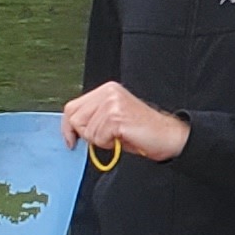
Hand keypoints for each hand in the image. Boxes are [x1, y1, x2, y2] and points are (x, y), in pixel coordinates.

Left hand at [61, 81, 188, 161]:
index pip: (72, 107)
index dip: (67, 127)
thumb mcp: (111, 119)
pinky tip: (123, 138)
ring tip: (118, 136)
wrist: (167, 136)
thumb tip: (70, 129)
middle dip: (86, 134)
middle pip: (75, 118)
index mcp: (106, 90)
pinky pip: (98, 137)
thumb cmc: (140, 131)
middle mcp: (108, 92)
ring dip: (100, 140)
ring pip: (87, 130)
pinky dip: (108, 144)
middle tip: (106, 137)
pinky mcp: (117, 116)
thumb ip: (92, 118)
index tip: (71, 140)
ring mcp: (112, 103)